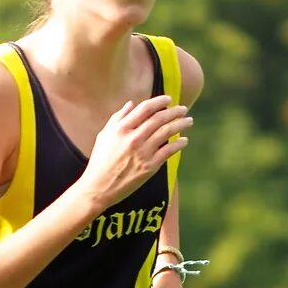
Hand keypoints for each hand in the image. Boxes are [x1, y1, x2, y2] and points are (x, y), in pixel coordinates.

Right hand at [77, 96, 191, 209]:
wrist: (99, 188)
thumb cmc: (100, 161)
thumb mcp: (104, 135)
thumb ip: (118, 118)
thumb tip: (131, 104)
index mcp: (121, 129)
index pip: (145, 109)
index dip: (159, 101)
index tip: (169, 99)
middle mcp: (133, 138)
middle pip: (159, 119)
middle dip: (174, 112)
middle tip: (183, 109)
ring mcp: (143, 153)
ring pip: (167, 132)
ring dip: (180, 124)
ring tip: (189, 121)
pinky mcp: (150, 166)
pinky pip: (169, 151)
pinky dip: (179, 144)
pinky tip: (184, 140)